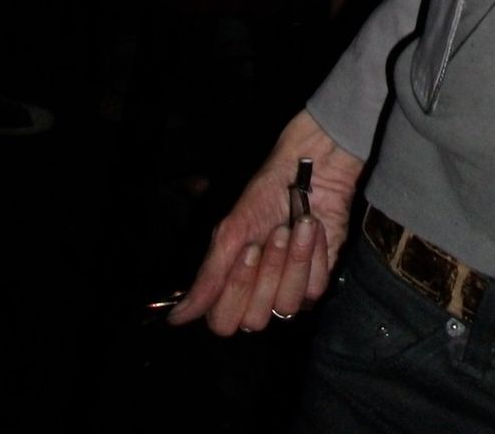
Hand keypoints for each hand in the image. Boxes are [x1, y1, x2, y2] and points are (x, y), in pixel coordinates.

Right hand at [169, 110, 363, 335]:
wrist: (310, 172)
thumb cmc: (265, 197)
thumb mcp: (231, 234)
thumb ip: (209, 278)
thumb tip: (178, 318)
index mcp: (230, 286)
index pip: (223, 322)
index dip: (236, 291)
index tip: (248, 250)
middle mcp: (258, 295)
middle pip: (255, 320)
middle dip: (267, 272)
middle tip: (273, 234)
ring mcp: (288, 290)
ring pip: (287, 305)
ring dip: (293, 260)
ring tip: (295, 226)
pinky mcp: (316, 281)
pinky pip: (314, 288)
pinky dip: (314, 254)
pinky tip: (312, 231)